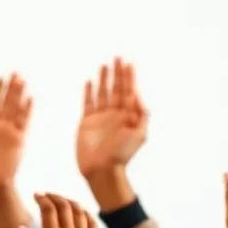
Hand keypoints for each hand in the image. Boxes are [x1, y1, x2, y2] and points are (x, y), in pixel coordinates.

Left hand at [0, 74, 31, 187]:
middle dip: (10, 88)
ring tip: (23, 80)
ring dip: (19, 95)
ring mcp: (9, 131)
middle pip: (5, 102)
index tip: (0, 77)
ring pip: (15, 108)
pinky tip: (30, 99)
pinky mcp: (19, 139)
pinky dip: (27, 110)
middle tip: (16, 73)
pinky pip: (24, 121)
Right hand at [17, 194, 100, 227]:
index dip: (42, 198)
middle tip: (47, 195)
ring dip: (70, 202)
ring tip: (62, 201)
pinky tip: (80, 212)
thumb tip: (22, 227)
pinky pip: (92, 223)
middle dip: (54, 196)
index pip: (48, 209)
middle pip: (64, 206)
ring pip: (80, 212)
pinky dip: (85, 213)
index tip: (36, 196)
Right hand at [76, 58, 146, 180]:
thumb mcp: (140, 135)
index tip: (129, 63)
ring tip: (104, 65)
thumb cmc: (122, 155)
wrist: (102, 170)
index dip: (130, 77)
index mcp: (128, 116)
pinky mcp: (86, 123)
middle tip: (117, 57)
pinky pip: (88, 103)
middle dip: (117, 73)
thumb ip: (142, 115)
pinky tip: (90, 82)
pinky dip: (89, 93)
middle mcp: (114, 114)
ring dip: (104, 79)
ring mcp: (100, 118)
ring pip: (102, 93)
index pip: (130, 91)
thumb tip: (138, 95)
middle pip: (116, 88)